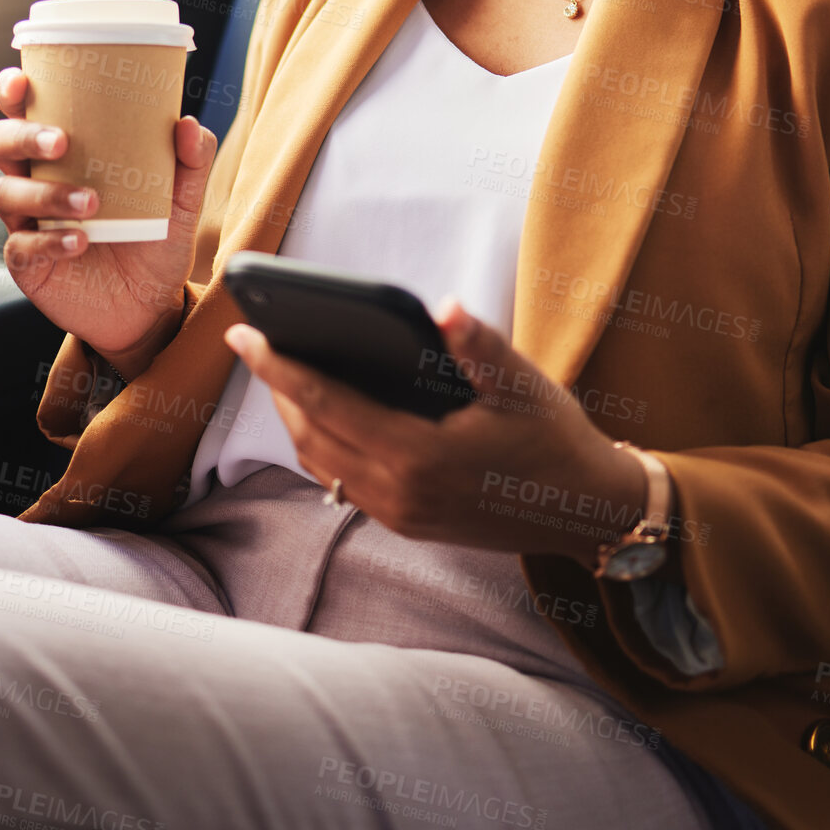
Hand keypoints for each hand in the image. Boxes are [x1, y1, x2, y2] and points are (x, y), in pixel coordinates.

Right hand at [0, 66, 217, 369]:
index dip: (13, 93)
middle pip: (1, 144)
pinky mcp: (28, 262)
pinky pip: (22, 246)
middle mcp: (39, 180)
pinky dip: (50, 240)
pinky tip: (79, 241)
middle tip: (61, 141)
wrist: (151, 305)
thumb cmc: (156, 238)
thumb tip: (188, 124)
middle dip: (22, 135)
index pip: (26, 111)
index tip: (23, 80)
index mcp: (66, 153)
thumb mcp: (183, 198)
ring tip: (91, 204)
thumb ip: (191, 160)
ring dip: (47, 194)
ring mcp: (28, 222)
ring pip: (8, 193)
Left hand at [224, 295, 646, 563]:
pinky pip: (341, 480)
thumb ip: (479, 346)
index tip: (243, 332)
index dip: (278, 366)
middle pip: (310, 434)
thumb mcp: (525, 384)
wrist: (586, 511)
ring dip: (295, 417)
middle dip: (276, 386)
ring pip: (320, 461)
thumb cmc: (556, 438)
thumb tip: (445, 307)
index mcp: (419, 455)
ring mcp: (399, 514)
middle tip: (255, 339)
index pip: (326, 404)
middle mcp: (399, 492)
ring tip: (282, 369)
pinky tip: (324, 411)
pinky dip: (321, 443)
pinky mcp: (405, 523)